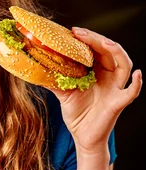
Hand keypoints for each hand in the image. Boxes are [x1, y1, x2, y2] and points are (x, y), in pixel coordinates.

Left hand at [48, 27, 141, 154]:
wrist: (83, 138)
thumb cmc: (77, 114)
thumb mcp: (62, 93)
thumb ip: (53, 80)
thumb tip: (34, 68)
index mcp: (98, 71)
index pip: (96, 49)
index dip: (87, 39)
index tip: (72, 31)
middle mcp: (109, 77)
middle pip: (109, 52)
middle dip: (96, 40)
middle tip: (79, 33)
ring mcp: (115, 89)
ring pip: (124, 65)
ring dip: (116, 52)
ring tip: (105, 43)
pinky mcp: (118, 103)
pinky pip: (131, 92)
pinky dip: (137, 83)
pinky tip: (138, 74)